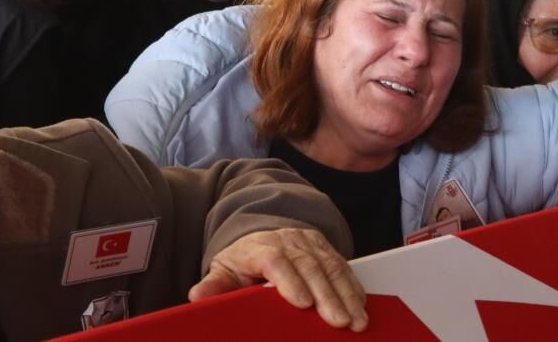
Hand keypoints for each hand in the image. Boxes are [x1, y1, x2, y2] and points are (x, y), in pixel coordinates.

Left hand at [188, 228, 367, 330]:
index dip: (289, 280)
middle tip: (336, 321)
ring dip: (345, 294)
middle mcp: (287, 241)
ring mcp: (308, 243)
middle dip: (326, 295)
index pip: (275, 260)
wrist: (260, 236)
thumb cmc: (243, 260)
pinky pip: (343, 266)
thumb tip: (198, 296)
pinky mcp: (325, 248)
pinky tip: (360, 306)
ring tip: (354, 320)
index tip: (300, 302)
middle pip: (308, 265)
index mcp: (259, 247)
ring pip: (330, 266)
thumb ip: (214, 285)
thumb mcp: (224, 270)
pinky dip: (353, 288)